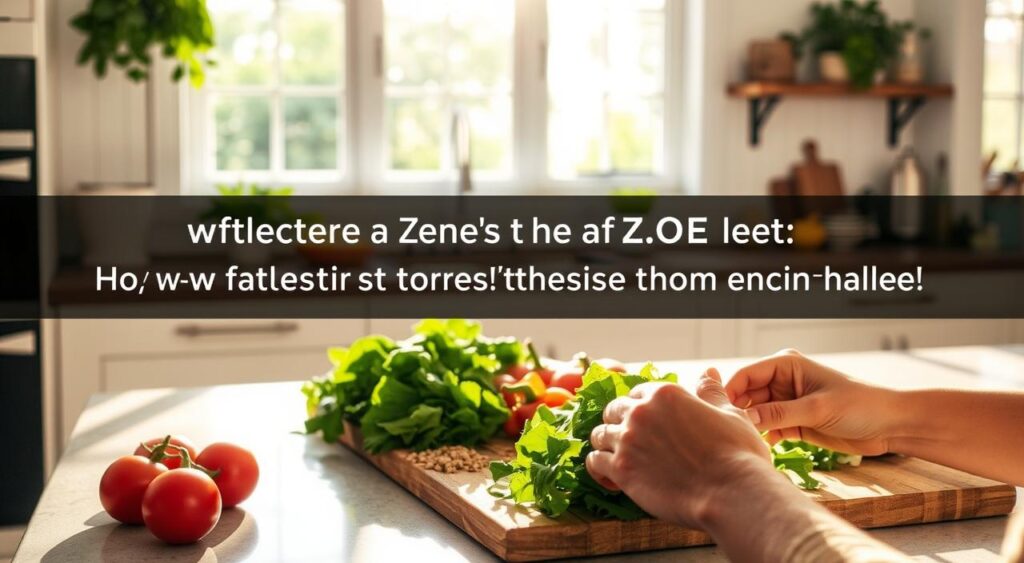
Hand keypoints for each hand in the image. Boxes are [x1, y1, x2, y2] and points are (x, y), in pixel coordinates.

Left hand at [586, 369, 771, 527]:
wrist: (732, 493)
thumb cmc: (737, 455)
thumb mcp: (729, 414)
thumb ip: (711, 393)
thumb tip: (709, 373)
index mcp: (665, 394)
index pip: (637, 394)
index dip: (640, 408)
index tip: (647, 424)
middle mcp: (641, 412)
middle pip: (613, 410)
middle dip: (619, 423)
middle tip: (632, 441)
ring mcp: (628, 440)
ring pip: (599, 435)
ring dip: (607, 445)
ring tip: (619, 459)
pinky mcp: (621, 470)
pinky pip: (594, 463)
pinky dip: (599, 470)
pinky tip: (612, 479)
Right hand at [725, 349, 896, 455]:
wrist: (890, 425)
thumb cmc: (860, 405)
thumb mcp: (817, 409)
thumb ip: (779, 413)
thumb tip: (745, 417)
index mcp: (786, 365)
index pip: (746, 374)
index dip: (731, 391)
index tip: (721, 413)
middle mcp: (783, 381)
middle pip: (747, 395)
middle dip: (739, 412)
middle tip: (732, 432)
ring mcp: (787, 403)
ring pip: (756, 413)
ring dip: (751, 426)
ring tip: (746, 441)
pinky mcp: (794, 422)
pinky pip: (769, 428)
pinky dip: (764, 437)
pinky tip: (765, 446)